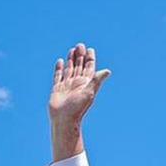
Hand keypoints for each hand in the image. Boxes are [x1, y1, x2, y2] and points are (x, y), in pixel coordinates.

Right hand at [48, 42, 110, 160]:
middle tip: (80, 45)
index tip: (90, 49)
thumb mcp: (89, 92)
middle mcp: (77, 83)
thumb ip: (96, 80)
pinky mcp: (57, 89)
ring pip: (70, 69)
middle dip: (80, 56)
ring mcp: (67, 86)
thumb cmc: (77, 108)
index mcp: (86, 83)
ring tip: (72, 50)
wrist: (64, 120)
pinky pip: (58, 76)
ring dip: (71, 60)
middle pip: (79, 66)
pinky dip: (59, 68)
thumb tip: (108, 71)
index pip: (89, 67)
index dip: (90, 58)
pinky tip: (60, 61)